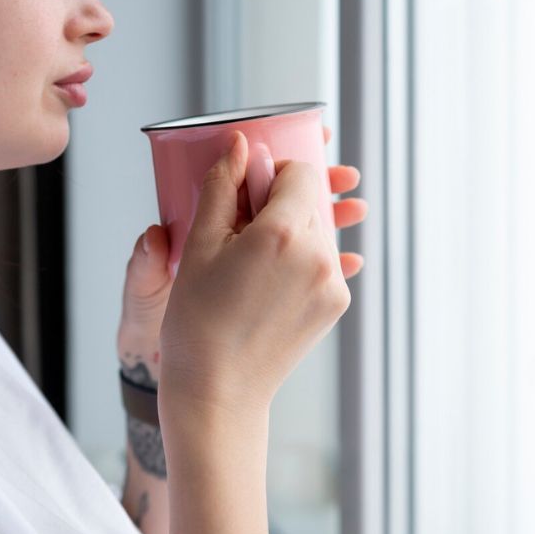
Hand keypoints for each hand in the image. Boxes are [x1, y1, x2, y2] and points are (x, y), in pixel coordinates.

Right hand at [158, 131, 355, 417]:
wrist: (218, 390)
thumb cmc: (197, 320)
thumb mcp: (200, 245)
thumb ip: (222, 186)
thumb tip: (239, 143)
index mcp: (282, 233)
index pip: (299, 172)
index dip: (270, 175)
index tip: (246, 193)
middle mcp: (319, 255)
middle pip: (310, 201)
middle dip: (280, 204)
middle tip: (242, 230)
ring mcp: (333, 283)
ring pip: (318, 230)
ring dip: (291, 232)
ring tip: (252, 262)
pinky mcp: (337, 304)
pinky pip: (324, 261)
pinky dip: (300, 259)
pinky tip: (266, 282)